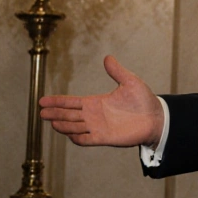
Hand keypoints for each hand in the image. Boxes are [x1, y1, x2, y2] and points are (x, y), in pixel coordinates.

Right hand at [39, 55, 163, 147]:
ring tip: (53, 122)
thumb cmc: (143, 100)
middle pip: (69, 115)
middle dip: (55, 114)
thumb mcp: (130, 81)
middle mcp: (93, 116)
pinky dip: (77, 137)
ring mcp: (98, 127)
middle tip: (42, 113)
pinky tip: (70, 134)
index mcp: (96, 102)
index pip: (71, 102)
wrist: (155, 117)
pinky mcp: (105, 138)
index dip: (57, 101)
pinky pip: (86, 140)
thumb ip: (117, 71)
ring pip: (74, 128)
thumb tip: (107, 57)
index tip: (42, 101)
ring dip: (64, 125)